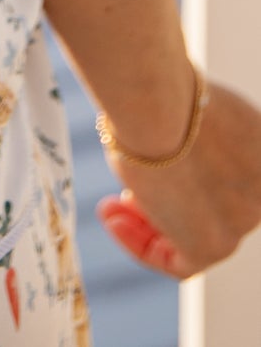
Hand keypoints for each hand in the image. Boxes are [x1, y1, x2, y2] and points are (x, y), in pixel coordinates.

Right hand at [99, 81, 260, 278]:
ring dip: (147, 223)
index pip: (222, 175)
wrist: (158, 105)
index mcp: (258, 147)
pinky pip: (180, 260)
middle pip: (208, 204)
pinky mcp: (216, 244)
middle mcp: (259, 187)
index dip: (183, 175)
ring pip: (194, 232)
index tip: (150, 163)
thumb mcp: (181, 110)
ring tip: (109, 209)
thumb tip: (161, 144)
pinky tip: (112, 220)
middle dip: (166, 201)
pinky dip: (143, 245)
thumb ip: (185, 137)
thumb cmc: (160, 94)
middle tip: (126, 195)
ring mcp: (243, 217)